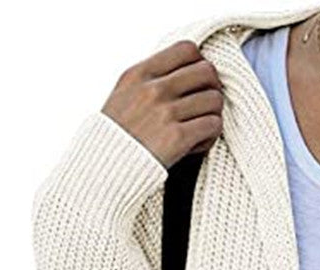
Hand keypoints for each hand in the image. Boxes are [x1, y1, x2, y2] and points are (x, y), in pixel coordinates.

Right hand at [101, 40, 224, 168]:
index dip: (199, 64)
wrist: (105, 169)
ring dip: (213, 115)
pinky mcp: (177, 138)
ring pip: (214, 100)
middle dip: (212, 88)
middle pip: (207, 71)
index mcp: (140, 73)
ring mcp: (166, 113)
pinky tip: (197, 143)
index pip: (187, 49)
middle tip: (205, 105)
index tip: (196, 82)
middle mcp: (153, 89)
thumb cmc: (118, 135)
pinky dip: (210, 135)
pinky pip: (212, 125)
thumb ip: (151, 79)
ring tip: (200, 128)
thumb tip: (186, 70)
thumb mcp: (124, 94)